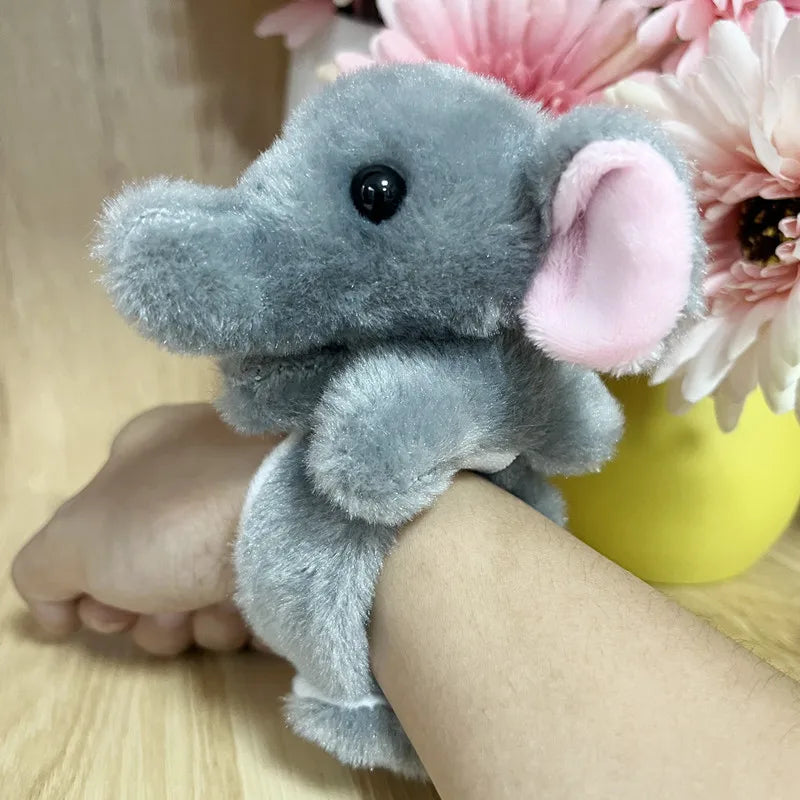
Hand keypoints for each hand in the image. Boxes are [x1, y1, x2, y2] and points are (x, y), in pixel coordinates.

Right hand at [11, 404, 276, 654]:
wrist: (301, 522)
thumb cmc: (179, 518)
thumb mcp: (78, 538)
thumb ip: (43, 569)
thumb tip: (54, 605)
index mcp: (150, 454)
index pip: (97, 529)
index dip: (90, 581)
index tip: (104, 606)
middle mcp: (203, 479)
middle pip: (149, 574)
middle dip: (151, 614)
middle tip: (167, 611)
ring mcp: (254, 516)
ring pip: (202, 597)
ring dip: (200, 622)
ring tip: (219, 606)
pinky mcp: (294, 555)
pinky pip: (255, 604)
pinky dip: (248, 618)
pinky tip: (258, 609)